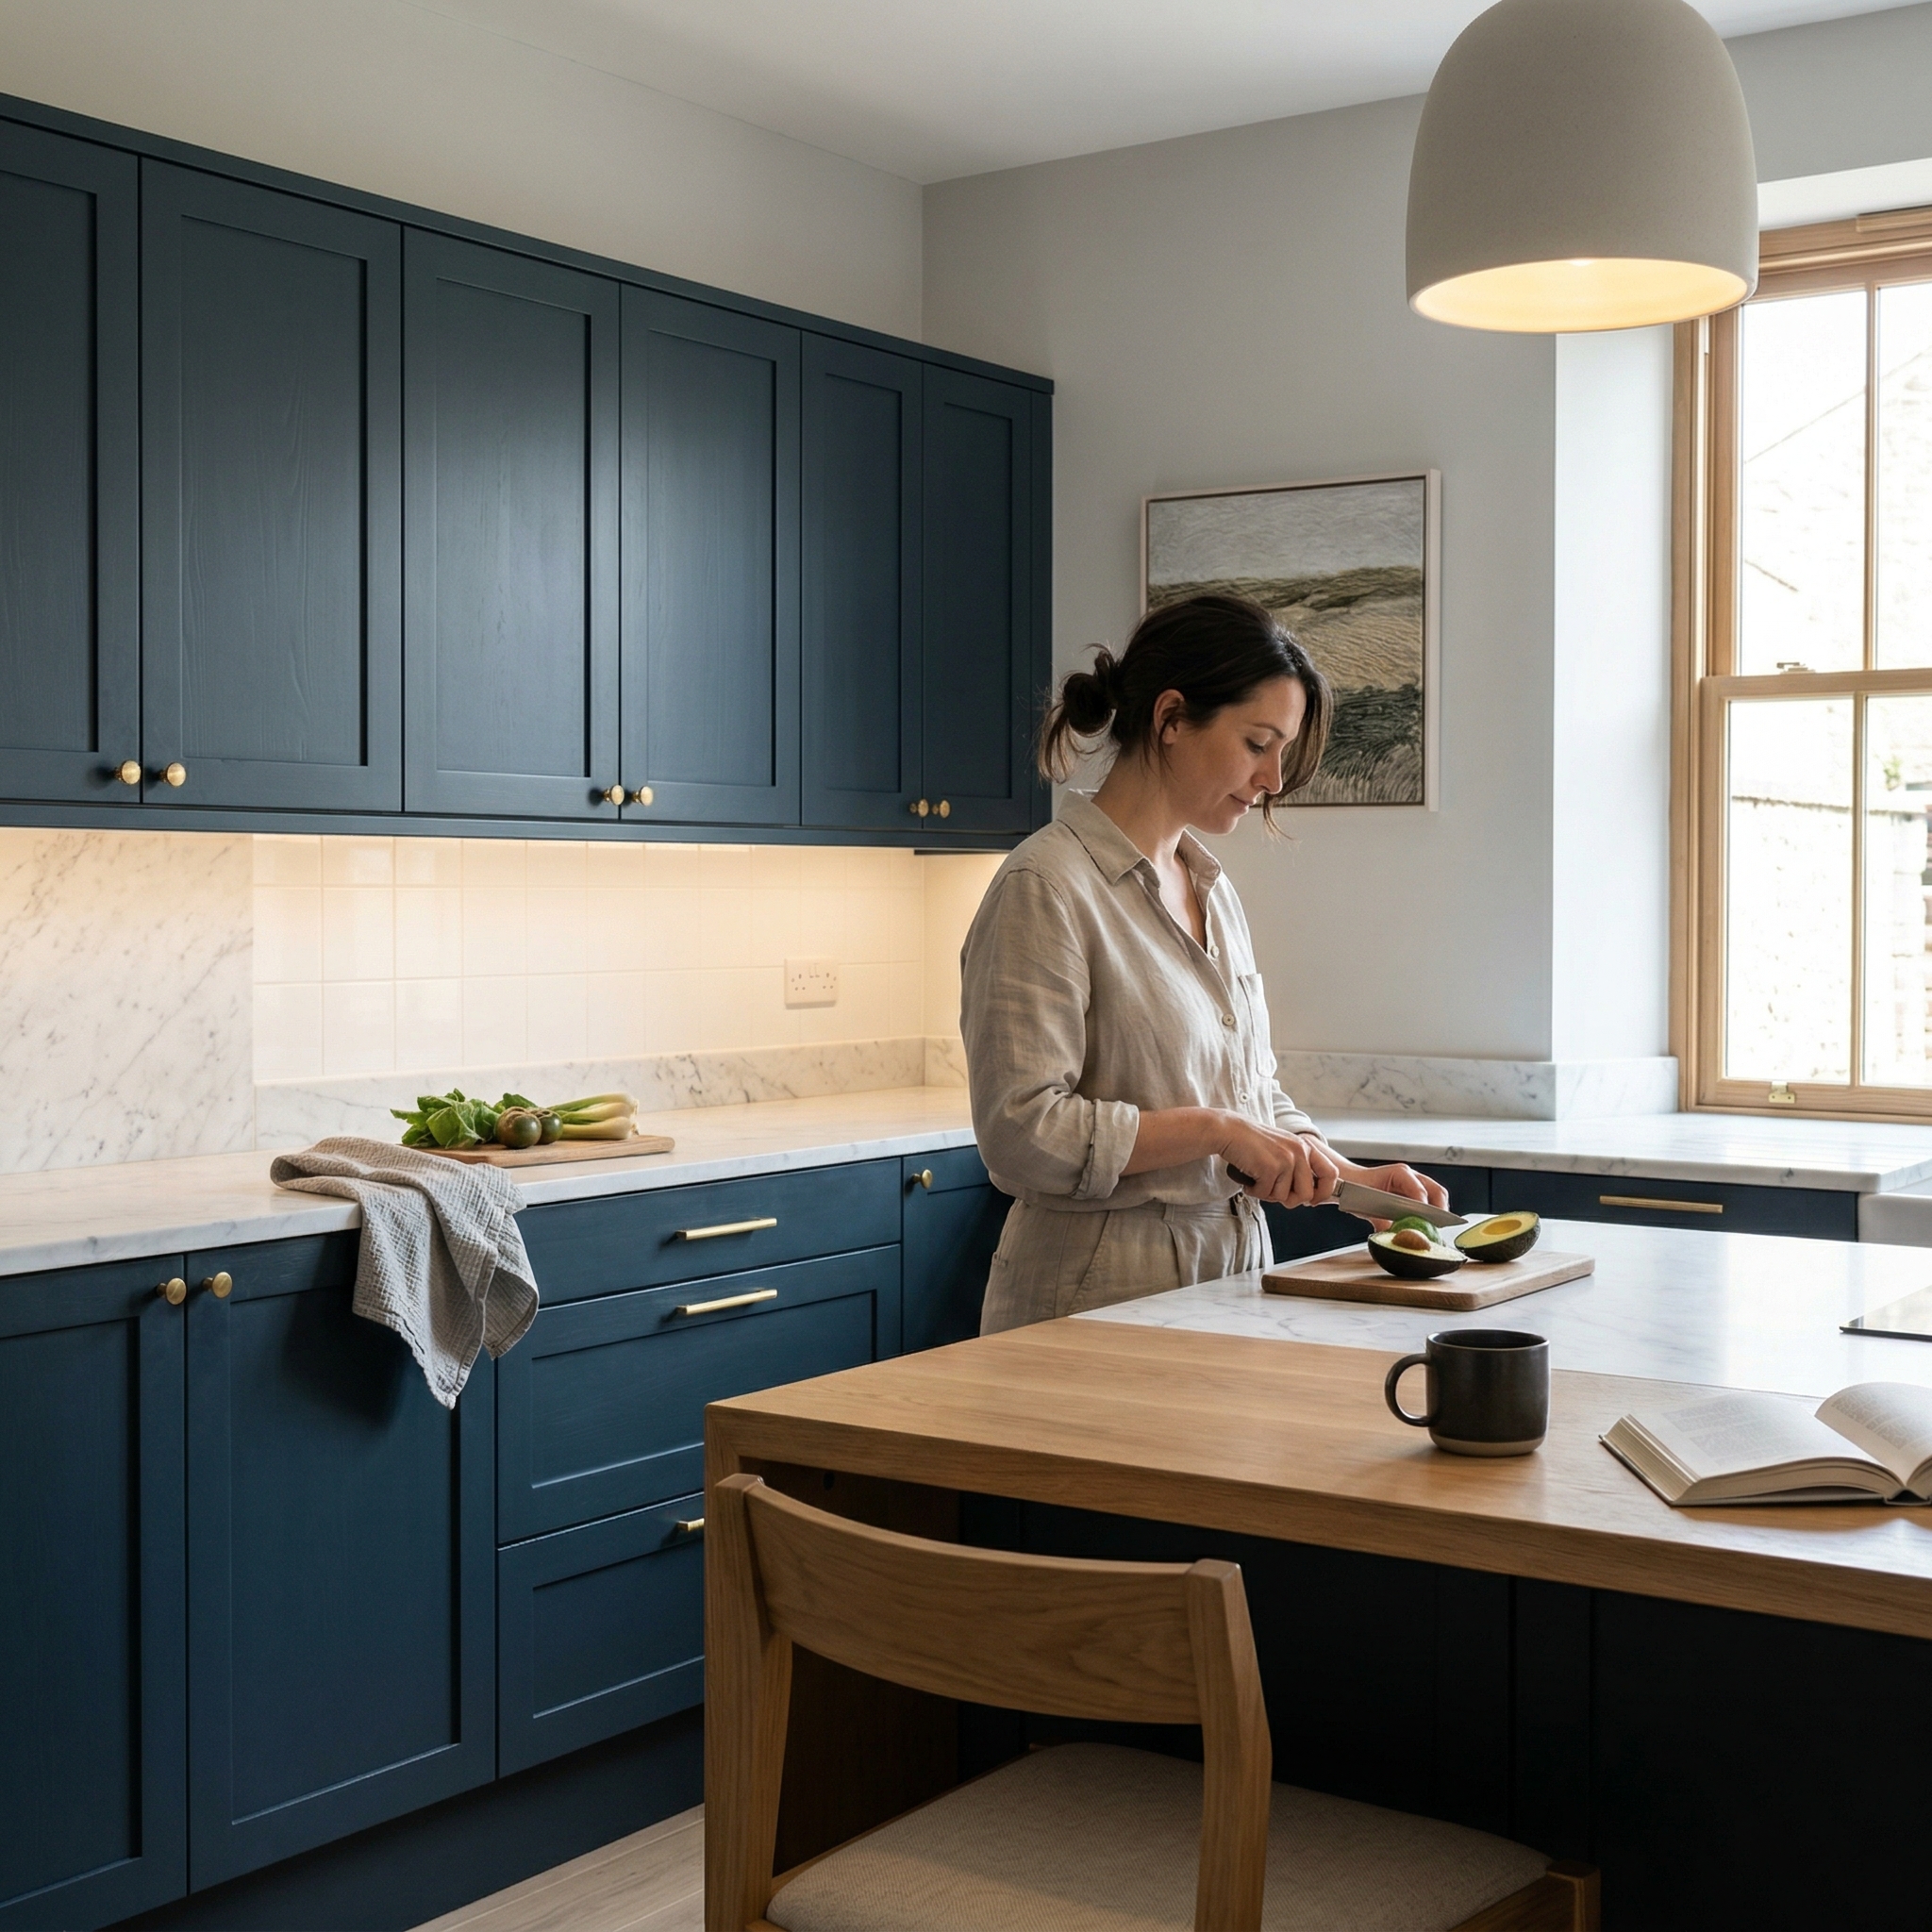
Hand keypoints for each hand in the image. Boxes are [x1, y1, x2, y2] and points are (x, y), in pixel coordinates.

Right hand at [1218, 1118, 1339, 1208]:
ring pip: (1284, 1197)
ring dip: (1268, 1193)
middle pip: (1306, 1194)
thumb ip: (1297, 1167)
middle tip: (1273, 1191)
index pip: (1331, 1174)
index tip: (1312, 1200)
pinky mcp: (1270, 1168)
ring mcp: (1286, 1160)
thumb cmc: (1252, 1142)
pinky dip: (1254, 1190)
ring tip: (1258, 1178)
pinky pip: (1266, 1194)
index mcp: (1305, 1147)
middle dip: (1289, 1199)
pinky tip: (1249, 1178)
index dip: (1324, 1192)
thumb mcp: (1283, 1148)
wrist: (1229, 1131)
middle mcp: (1299, 1152)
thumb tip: (1307, 1196)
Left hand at [1327, 1156, 1450, 1229]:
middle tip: (1437, 1228)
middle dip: (1440, 1210)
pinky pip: (1431, 1202)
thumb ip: (1381, 1222)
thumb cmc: (1357, 1191)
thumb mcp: (1366, 1207)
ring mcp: (1415, 1184)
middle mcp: (1411, 1177)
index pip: (1420, 1190)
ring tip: (1436, 1230)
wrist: (1350, 1184)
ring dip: (1439, 1213)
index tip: (1426, 1222)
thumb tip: (1394, 1238)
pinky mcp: (1415, 1194)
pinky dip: (1433, 1215)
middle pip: (1436, 1191)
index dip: (1424, 1208)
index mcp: (1400, 1174)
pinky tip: (1429, 1228)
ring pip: (1437, 1196)